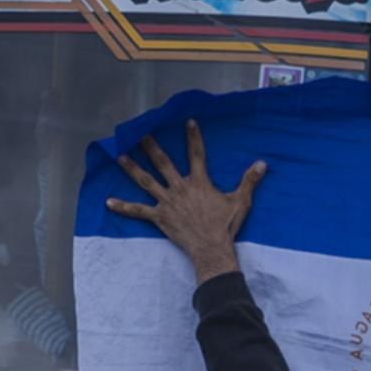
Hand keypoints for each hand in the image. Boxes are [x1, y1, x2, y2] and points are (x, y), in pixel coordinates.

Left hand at [103, 119, 265, 281]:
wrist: (212, 249)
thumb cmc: (226, 226)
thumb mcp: (241, 202)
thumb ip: (249, 181)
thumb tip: (262, 164)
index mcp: (199, 183)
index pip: (197, 154)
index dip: (193, 137)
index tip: (187, 122)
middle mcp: (180, 188)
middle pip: (163, 163)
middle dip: (151, 147)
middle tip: (140, 133)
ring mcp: (168, 202)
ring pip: (146, 182)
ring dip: (132, 169)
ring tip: (120, 156)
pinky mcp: (159, 217)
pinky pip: (138, 211)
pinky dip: (123, 206)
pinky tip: (108, 202)